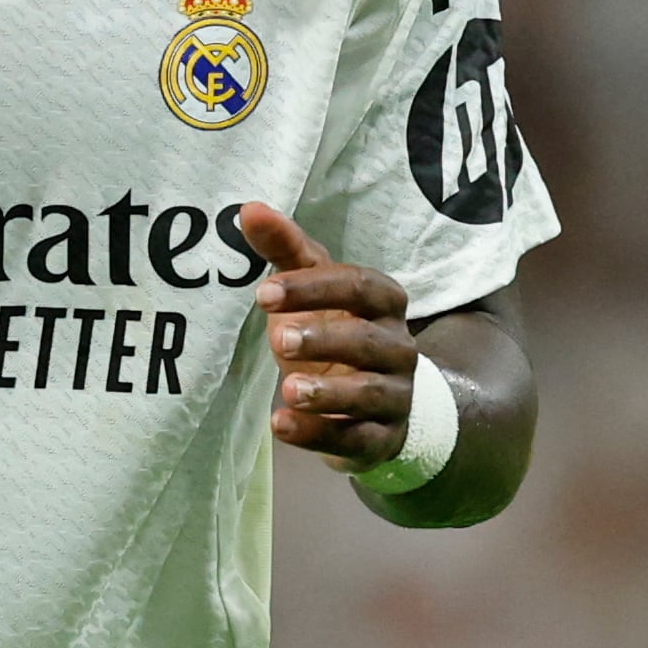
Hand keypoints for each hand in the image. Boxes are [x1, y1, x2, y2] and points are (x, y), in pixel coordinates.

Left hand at [241, 202, 416, 471]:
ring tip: (288, 389)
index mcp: (384, 302)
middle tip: (277, 337)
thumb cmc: (338, 331)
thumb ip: (285, 250)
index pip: (358, 286)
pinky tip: (282, 425)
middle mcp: (398, 347)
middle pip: (368, 340)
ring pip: (369, 393)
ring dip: (328, 392)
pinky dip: (319, 434)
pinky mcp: (382, 438)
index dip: (313, 288)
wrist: (379, 405)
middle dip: (323, 338)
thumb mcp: (313, 290)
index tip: (263, 293)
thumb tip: (249, 208)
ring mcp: (395, 396)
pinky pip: (356, 439)